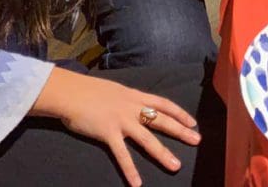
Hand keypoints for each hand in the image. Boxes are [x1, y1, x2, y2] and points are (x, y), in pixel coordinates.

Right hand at [32, 67, 199, 186]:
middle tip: (197, 140)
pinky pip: (122, 154)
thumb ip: (126, 99)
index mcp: (134, 96)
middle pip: (162, 120)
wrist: (70, 92)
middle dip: (181, 131)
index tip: (193, 121)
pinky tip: (137, 183)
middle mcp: (132, 107)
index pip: (163, 103)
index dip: (179, 112)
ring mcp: (121, 121)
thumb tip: (134, 104)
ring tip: (176, 166)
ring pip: (147, 139)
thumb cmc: (89, 90)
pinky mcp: (108, 133)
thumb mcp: (114, 90)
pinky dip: (130, 169)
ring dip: (162, 153)